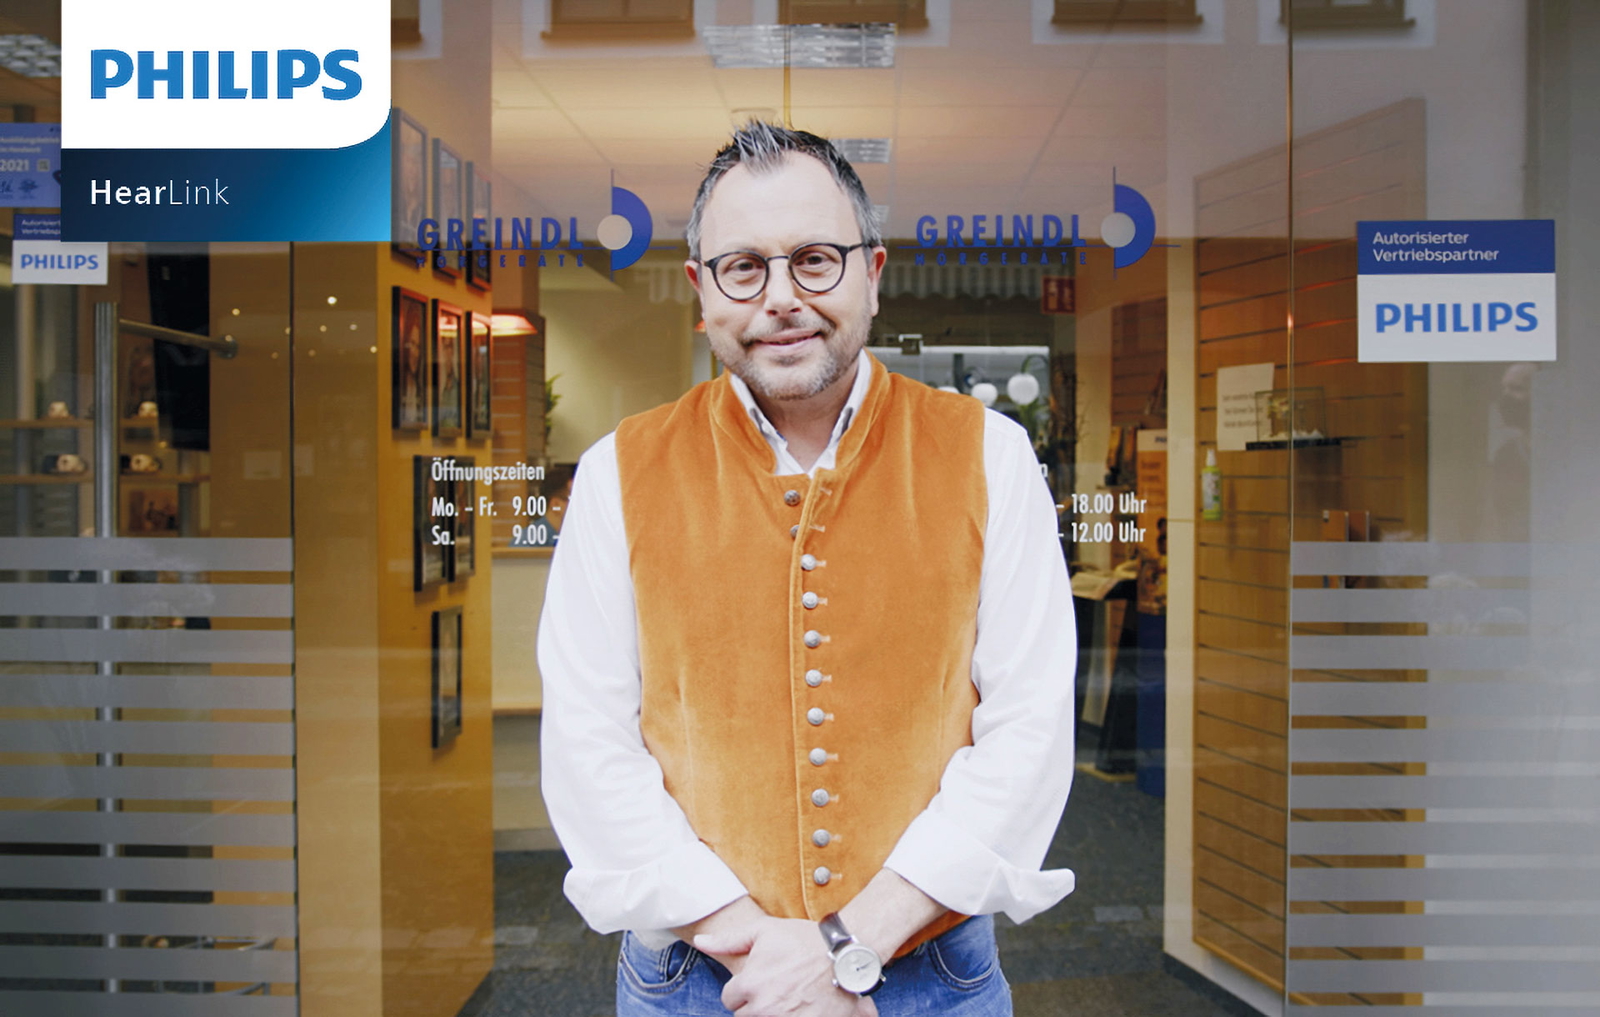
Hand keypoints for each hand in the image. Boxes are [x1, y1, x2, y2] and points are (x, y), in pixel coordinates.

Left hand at [695, 916, 876, 1016]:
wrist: (845, 956)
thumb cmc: (804, 941)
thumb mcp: (765, 931)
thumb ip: (729, 940)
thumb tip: (701, 941)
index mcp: (750, 984)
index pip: (730, 999)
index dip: (743, 989)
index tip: (759, 981)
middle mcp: (763, 1008)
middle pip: (744, 1016)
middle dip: (756, 1004)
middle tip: (776, 990)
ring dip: (771, 1013)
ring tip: (788, 998)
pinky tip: (798, 1008)